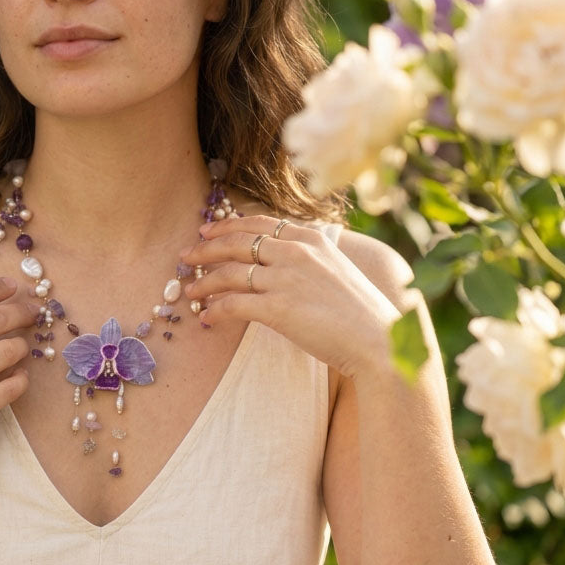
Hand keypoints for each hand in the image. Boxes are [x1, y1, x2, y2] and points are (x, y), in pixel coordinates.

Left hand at [179, 215, 401, 379]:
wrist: (379, 341)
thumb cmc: (361, 312)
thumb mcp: (336, 270)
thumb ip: (309, 259)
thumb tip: (280, 259)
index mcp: (309, 239)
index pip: (258, 223)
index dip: (227, 226)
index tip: (207, 231)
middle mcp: (295, 252)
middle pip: (236, 243)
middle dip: (205, 249)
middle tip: (185, 257)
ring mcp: (284, 279)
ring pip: (228, 274)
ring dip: (203, 283)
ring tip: (190, 292)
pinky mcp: (277, 308)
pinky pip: (233, 305)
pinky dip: (215, 311)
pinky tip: (207, 318)